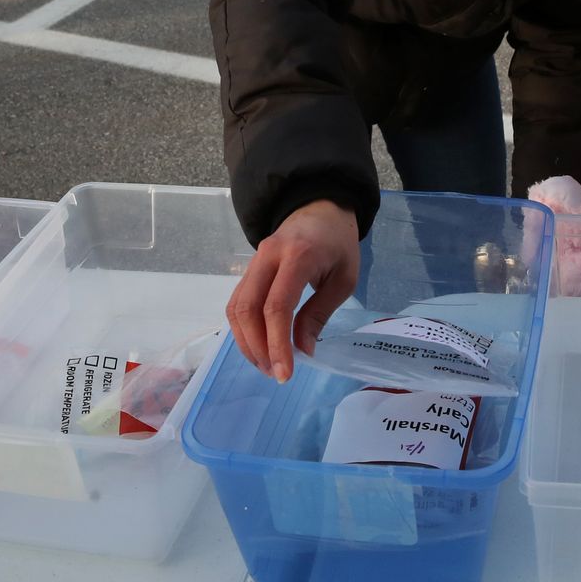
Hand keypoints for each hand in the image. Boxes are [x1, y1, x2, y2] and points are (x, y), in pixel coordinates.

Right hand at [226, 200, 359, 382]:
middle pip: (248, 308)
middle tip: (274, 373)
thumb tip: (303, 351)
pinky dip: (243, 328)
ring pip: (236, 307)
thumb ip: (319, 313)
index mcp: (297, 257)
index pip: (276, 307)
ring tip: (266, 364)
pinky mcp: (248, 268)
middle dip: (257, 347)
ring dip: (246, 341)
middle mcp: (267, 256)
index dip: (277, 344)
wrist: (319, 208)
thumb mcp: (344, 279)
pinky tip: (258, 345)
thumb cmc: (338, 244)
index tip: (285, 373)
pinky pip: (238, 301)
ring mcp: (253, 261)